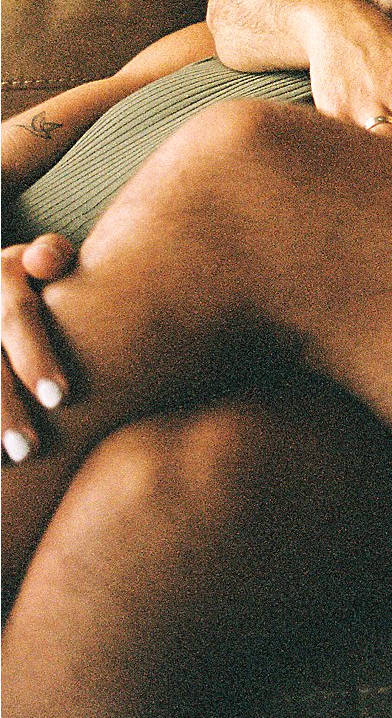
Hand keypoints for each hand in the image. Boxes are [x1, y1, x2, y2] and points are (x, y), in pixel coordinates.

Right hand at [2, 234, 74, 462]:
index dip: (35, 360)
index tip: (60, 400)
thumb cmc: (30, 277)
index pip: (17, 319)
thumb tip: (46, 259)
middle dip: (5, 408)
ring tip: (13, 462)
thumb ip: (51, 254)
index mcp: (0, 276)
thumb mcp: (38, 259)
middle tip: (31, 449)